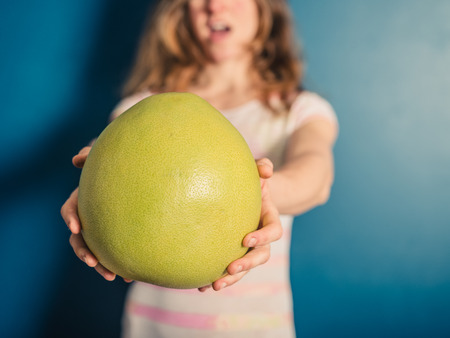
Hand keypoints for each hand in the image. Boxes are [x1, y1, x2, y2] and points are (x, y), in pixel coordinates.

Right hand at [61, 146, 132, 281]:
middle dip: (83, 251)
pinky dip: (119, 263)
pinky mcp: (115, 235)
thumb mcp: (104, 158)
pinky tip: (130, 274)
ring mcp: (102, 227)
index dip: (70, 217)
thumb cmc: (116, 165)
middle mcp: (89, 216)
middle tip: (92, 262)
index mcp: (84, 199)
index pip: (70, 208)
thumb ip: (91, 156)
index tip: (75, 227)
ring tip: (111, 276)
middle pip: (78, 237)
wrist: (136, 174)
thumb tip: (75, 159)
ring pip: (95, 249)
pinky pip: (113, 251)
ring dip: (100, 264)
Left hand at [199, 158, 281, 291]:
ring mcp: (248, 248)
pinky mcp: (234, 252)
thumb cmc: (251, 181)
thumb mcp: (257, 171)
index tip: (245, 240)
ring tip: (214, 285)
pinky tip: (200, 285)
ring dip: (232, 278)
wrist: (247, 194)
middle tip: (231, 268)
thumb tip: (266, 169)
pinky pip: (228, 269)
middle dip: (248, 265)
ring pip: (245, 268)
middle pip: (261, 256)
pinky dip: (215, 278)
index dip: (263, 237)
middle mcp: (261, 237)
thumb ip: (262, 167)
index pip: (274, 231)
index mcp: (269, 218)